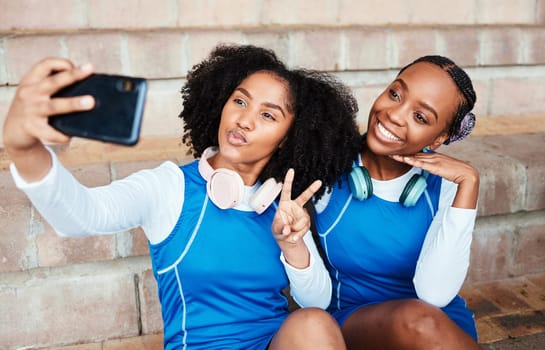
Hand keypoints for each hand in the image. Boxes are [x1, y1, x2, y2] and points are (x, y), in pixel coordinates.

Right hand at [3, 58, 94, 180]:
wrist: (13, 129)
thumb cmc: (33, 107)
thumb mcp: (36, 91)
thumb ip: (54, 87)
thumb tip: (89, 89)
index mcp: (31, 81)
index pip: (46, 64)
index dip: (62, 63)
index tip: (77, 67)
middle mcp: (30, 93)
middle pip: (53, 82)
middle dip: (72, 75)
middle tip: (89, 70)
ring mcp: (31, 110)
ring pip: (54, 106)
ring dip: (73, 103)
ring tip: (90, 102)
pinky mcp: (32, 128)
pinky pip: (49, 132)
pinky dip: (61, 135)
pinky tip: (69, 137)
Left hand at [272, 169, 321, 267]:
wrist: (286, 239)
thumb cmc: (279, 230)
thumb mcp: (276, 229)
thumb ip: (281, 228)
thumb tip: (287, 229)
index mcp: (284, 204)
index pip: (286, 191)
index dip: (288, 180)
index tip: (291, 170)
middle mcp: (295, 206)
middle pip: (304, 196)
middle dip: (312, 189)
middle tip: (319, 181)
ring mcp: (302, 214)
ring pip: (303, 219)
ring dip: (296, 229)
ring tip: (289, 234)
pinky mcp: (307, 222)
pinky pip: (305, 228)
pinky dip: (299, 234)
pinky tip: (294, 237)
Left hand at [390, 151, 479, 208]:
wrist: (466, 174)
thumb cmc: (456, 172)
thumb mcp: (443, 168)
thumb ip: (436, 167)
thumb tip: (430, 168)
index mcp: (434, 156)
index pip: (417, 153)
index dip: (407, 153)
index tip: (397, 152)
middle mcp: (432, 156)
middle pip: (414, 153)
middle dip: (401, 153)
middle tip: (389, 151)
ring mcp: (433, 160)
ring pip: (415, 157)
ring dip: (403, 156)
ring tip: (392, 155)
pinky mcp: (435, 166)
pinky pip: (421, 163)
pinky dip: (412, 161)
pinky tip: (405, 159)